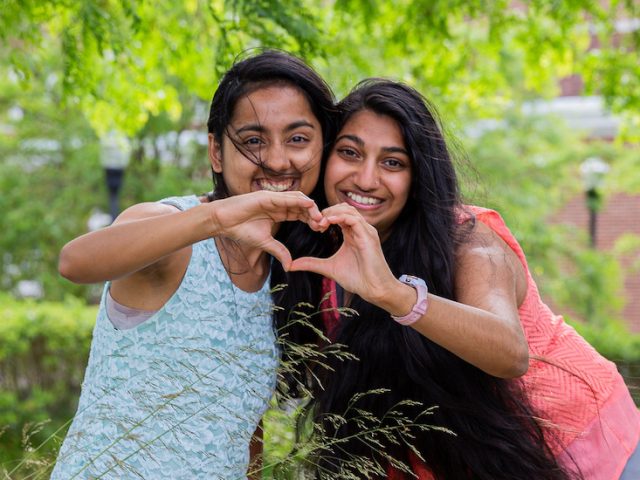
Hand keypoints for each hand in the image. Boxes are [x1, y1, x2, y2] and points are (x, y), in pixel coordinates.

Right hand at [212, 191, 327, 268]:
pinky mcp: (267, 196)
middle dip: (315, 214)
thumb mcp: (265, 243)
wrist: (224, 222)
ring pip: (298, 200)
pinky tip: (309, 206)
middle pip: (302, 207)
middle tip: (324, 225)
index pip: (300, 214)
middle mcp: (278, 204)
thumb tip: (290, 266)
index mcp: (279, 213)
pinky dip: (299, 200)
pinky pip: (286, 197)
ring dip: (310, 208)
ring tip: (319, 218)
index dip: (312, 220)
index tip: (321, 229)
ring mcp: (273, 199)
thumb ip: (279, 251)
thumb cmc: (241, 230)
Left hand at [288, 203, 395, 301]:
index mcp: (352, 233)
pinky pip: (354, 219)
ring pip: (348, 210)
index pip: (338, 214)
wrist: (374, 289)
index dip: (323, 216)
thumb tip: (292, 265)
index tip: (312, 225)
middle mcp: (360, 229)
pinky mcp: (369, 236)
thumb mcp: (329, 268)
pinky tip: (328, 222)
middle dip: (326, 211)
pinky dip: (340, 217)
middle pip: (342, 208)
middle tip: (313, 221)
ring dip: (331, 213)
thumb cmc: (357, 279)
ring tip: (320, 222)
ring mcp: (366, 231)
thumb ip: (312, 263)